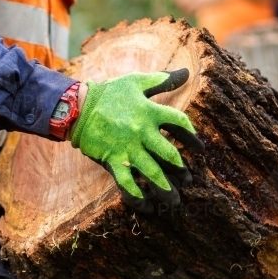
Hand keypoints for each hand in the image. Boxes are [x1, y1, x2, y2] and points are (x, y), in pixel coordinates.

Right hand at [71, 69, 204, 212]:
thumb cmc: (109, 92)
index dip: (192, 136)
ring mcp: (128, 148)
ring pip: (152, 172)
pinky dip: (136, 196)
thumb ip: (163, 80)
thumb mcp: (137, 81)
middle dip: (181, 170)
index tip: (199, 148)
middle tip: (188, 180)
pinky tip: (146, 206)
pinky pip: (127, 182)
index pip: (180, 123)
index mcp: (150, 112)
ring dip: (165, 188)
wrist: (78, 107)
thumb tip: (186, 72)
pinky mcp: (113, 160)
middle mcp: (142, 132)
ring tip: (174, 200)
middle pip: (169, 154)